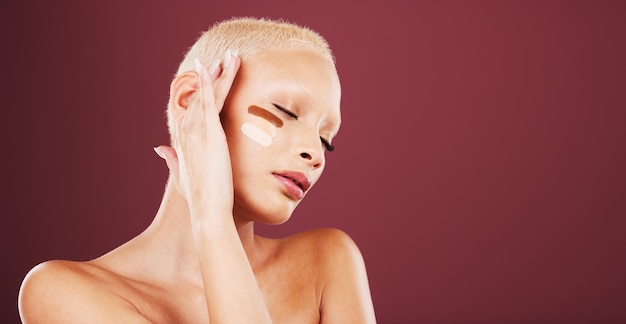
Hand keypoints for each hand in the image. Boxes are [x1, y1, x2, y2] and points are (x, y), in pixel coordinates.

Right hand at [155, 50, 241, 218]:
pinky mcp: (209, 133)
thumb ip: (171, 160)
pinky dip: (211, 82)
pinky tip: (215, 67)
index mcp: (183, 142)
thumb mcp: (181, 176)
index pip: (186, 110)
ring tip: (229, 56)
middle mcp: (186, 133)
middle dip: (207, 78)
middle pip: (196, 98)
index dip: (193, 93)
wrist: (207, 211)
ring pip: (206, 95)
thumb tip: (159, 149)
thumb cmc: (199, 199)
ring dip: (217, 74)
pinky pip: (210, 100)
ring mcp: (196, 131)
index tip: (202, 78)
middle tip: (217, 60)